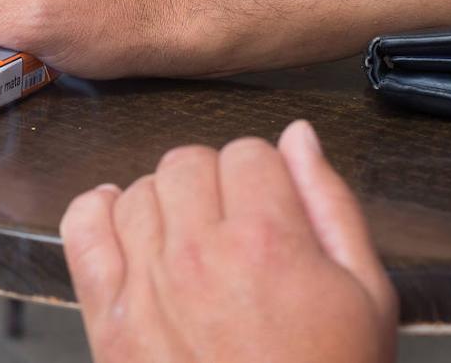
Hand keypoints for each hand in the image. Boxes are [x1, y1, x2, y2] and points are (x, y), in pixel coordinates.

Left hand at [60, 120, 397, 362]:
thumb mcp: (368, 296)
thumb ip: (330, 203)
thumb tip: (299, 135)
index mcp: (266, 240)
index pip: (249, 152)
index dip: (265, 176)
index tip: (272, 205)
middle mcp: (197, 251)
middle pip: (187, 162)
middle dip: (215, 183)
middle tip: (235, 226)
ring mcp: (145, 281)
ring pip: (138, 189)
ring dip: (164, 202)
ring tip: (190, 240)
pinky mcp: (107, 315)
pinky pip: (82, 229)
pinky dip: (97, 213)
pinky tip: (123, 222)